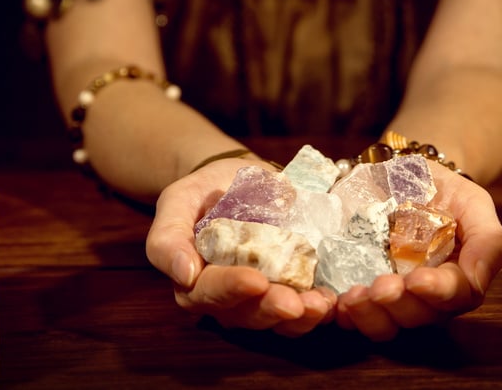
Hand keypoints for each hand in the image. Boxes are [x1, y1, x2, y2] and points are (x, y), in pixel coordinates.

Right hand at [145, 157, 336, 336]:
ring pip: (279, 321)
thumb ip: (168, 238)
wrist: (237, 180)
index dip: (232, 289)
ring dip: (302, 317)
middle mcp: (229, 300)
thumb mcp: (177, 202)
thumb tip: (184, 275)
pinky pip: (305, 311)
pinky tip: (333, 300)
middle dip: (272, 309)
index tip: (255, 280)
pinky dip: (321, 309)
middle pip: (248, 315)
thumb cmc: (203, 193)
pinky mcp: (292, 291)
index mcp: (196, 283)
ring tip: (321, 305)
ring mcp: (263, 299)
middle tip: (294, 303)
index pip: (210, 293)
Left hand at [334, 162, 501, 340]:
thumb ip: (487, 240)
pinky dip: (345, 315)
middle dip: (399, 305)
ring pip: (387, 326)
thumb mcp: (474, 204)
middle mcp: (427, 298)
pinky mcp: (362, 293)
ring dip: (370, 316)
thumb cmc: (444, 192)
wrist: (403, 175)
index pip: (458, 297)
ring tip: (353, 297)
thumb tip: (475, 280)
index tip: (416, 279)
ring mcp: (394, 299)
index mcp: (459, 279)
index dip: (438, 293)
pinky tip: (336, 303)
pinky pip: (355, 317)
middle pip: (420, 317)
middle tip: (379, 287)